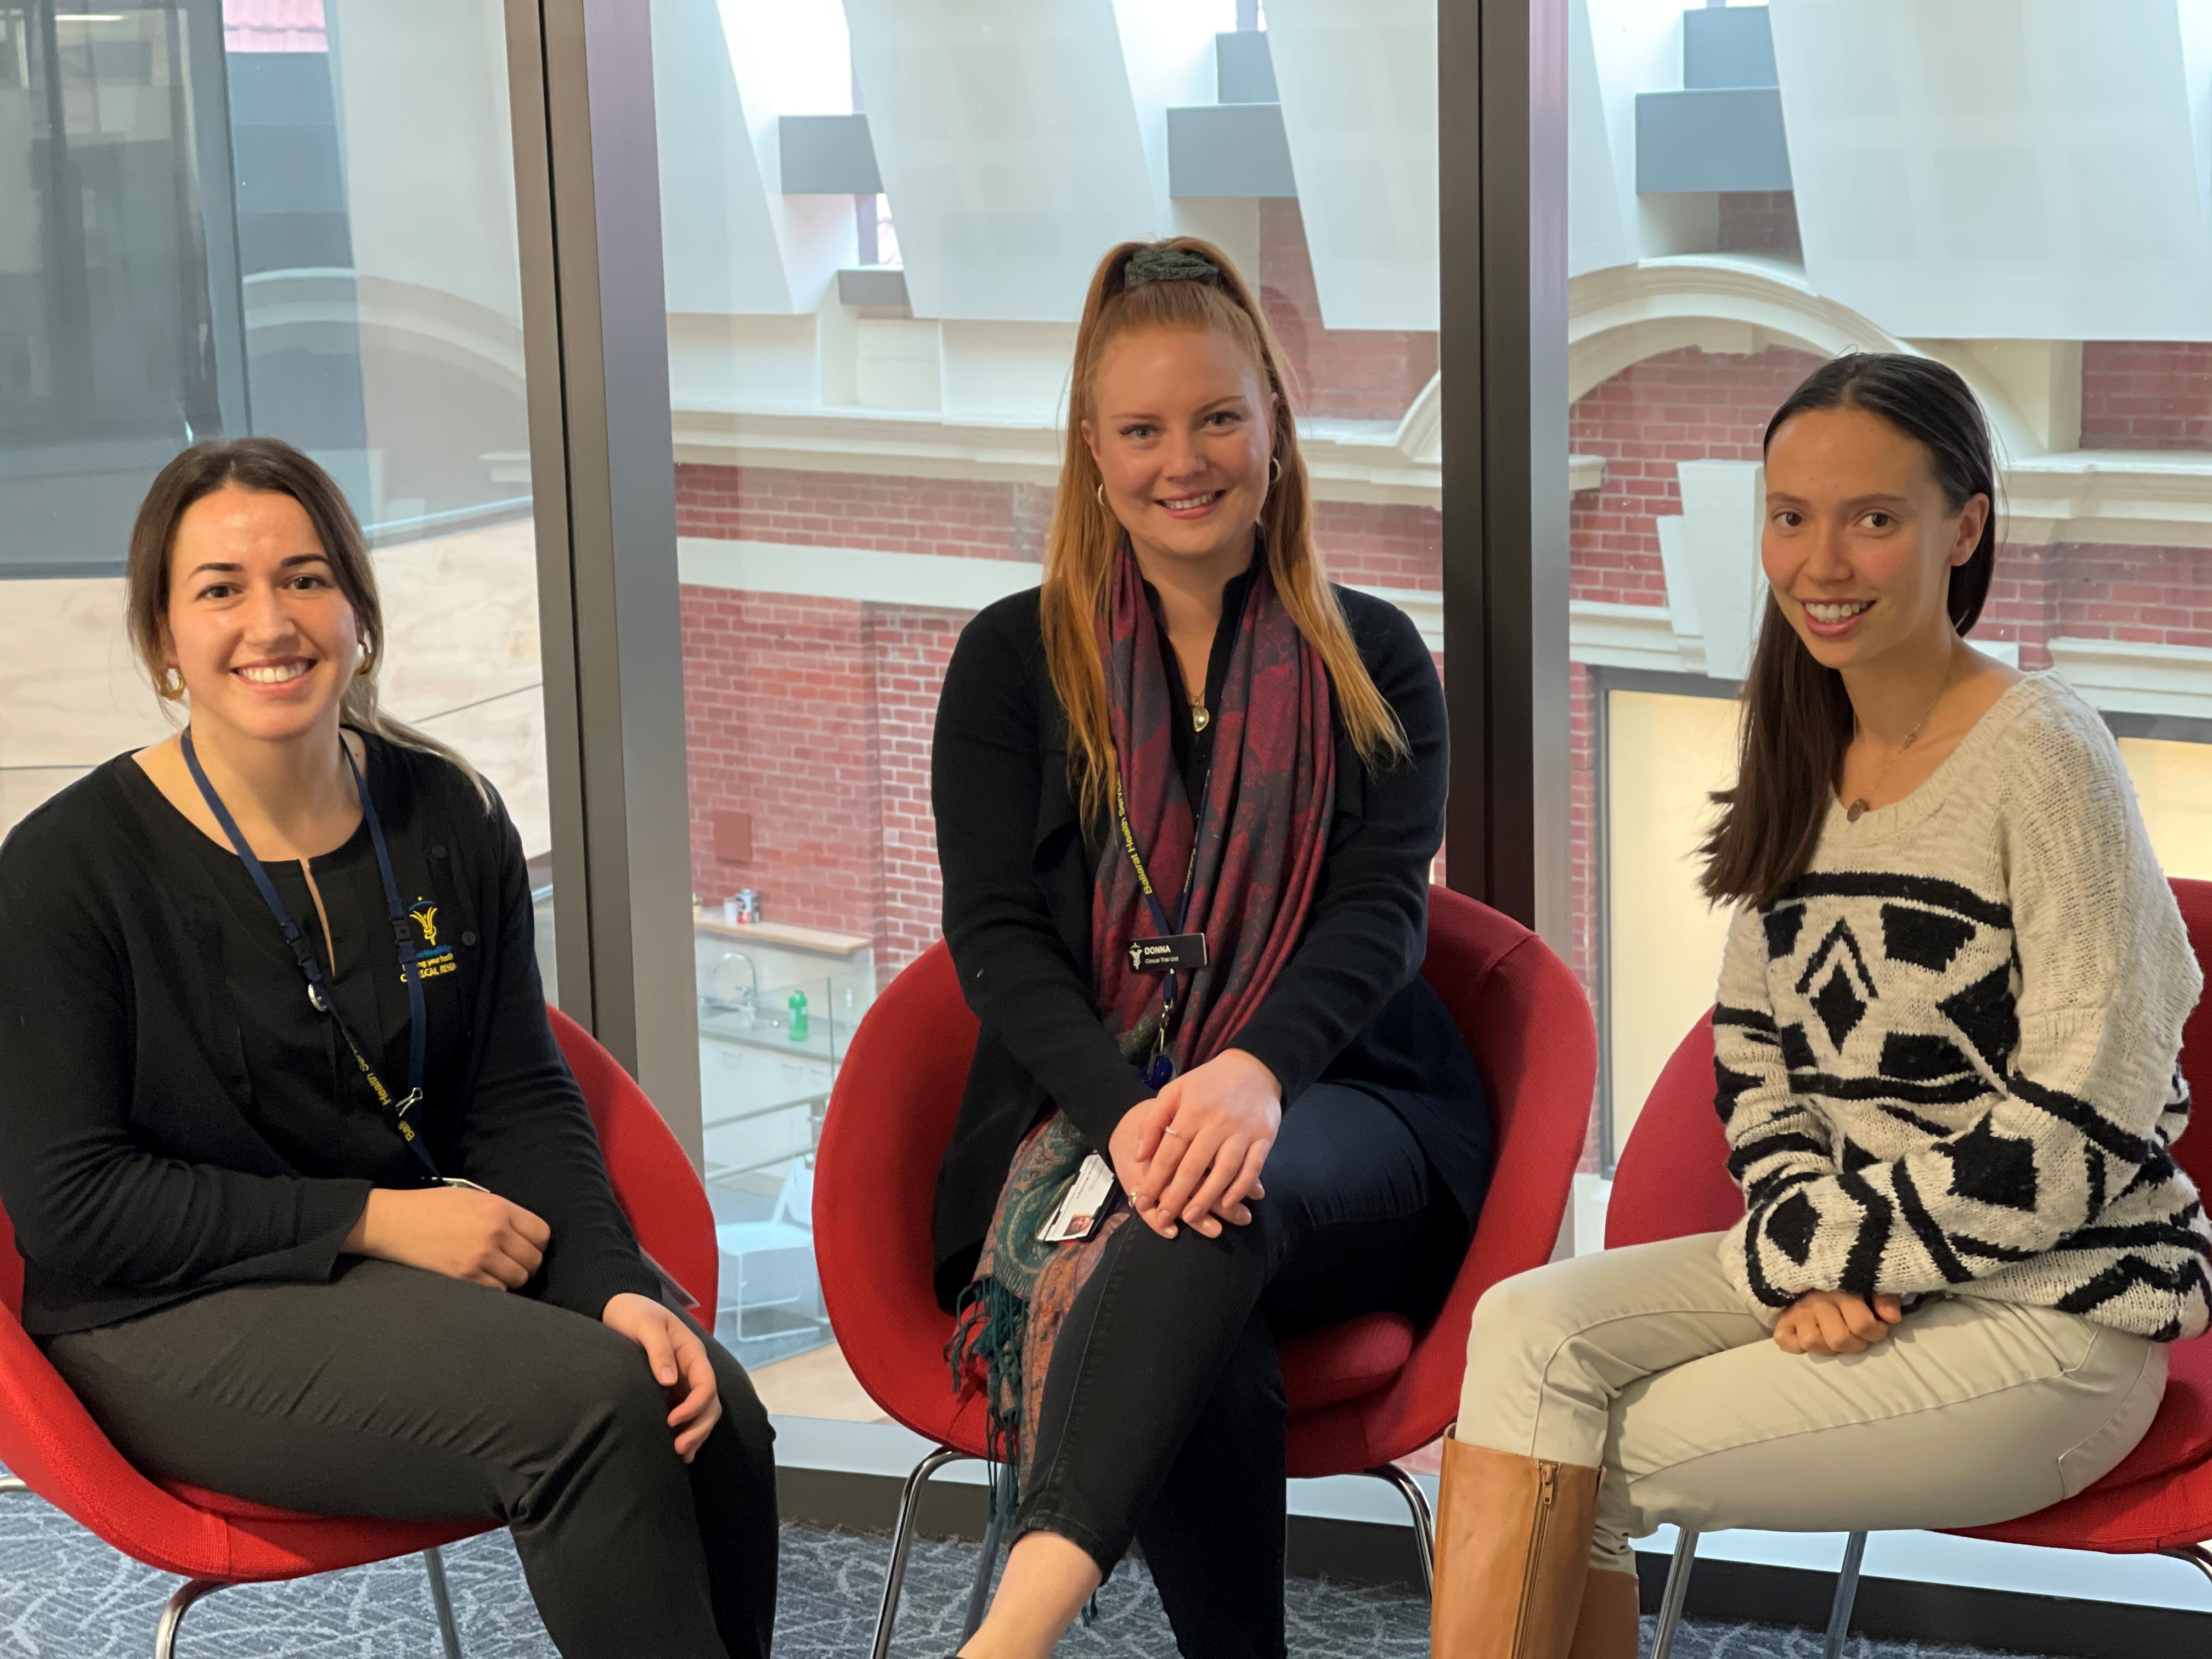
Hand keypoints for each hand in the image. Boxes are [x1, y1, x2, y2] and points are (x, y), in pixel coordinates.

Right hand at [343, 1186, 550, 1289]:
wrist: (394, 1222)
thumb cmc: (431, 1207)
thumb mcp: (473, 1197)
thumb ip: (501, 1213)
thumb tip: (523, 1233)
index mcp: (499, 1208)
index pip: (542, 1233)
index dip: (537, 1243)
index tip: (527, 1247)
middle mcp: (495, 1232)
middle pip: (533, 1259)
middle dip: (526, 1263)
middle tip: (512, 1263)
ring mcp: (480, 1256)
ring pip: (518, 1278)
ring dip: (511, 1279)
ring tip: (497, 1273)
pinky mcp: (464, 1277)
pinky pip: (497, 1291)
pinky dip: (494, 1289)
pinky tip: (483, 1281)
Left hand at [602, 1292, 722, 1461]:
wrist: (620, 1308)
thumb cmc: (634, 1313)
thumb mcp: (646, 1325)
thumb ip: (659, 1350)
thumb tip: (669, 1380)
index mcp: (692, 1352)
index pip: (706, 1384)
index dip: (694, 1406)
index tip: (671, 1420)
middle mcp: (692, 1369)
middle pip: (710, 1403)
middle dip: (699, 1428)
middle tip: (678, 1448)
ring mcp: (683, 1381)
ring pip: (703, 1412)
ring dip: (696, 1434)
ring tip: (679, 1455)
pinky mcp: (671, 1391)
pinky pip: (687, 1414)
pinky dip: (687, 1432)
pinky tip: (679, 1450)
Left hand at [1111, 1049, 1280, 1240]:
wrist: (1255, 1068)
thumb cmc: (1208, 1082)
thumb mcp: (1175, 1091)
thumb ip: (1154, 1121)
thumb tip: (1140, 1157)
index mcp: (1192, 1110)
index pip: (1169, 1152)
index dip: (1155, 1179)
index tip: (1143, 1201)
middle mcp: (1217, 1122)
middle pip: (1194, 1166)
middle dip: (1176, 1196)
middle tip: (1164, 1218)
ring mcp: (1243, 1131)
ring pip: (1224, 1170)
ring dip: (1207, 1197)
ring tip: (1191, 1217)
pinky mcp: (1265, 1137)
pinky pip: (1253, 1168)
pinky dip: (1241, 1188)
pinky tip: (1228, 1203)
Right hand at [1774, 1288, 1904, 1355]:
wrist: (1806, 1264)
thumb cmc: (1845, 1282)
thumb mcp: (1869, 1284)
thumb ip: (1885, 1297)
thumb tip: (1892, 1317)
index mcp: (1842, 1290)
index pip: (1862, 1324)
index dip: (1876, 1332)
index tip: (1877, 1327)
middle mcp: (1817, 1301)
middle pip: (1839, 1339)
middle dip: (1854, 1344)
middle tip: (1856, 1335)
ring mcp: (1797, 1311)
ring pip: (1812, 1342)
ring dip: (1827, 1346)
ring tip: (1833, 1337)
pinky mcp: (1782, 1320)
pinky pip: (1785, 1341)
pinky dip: (1796, 1344)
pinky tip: (1807, 1336)